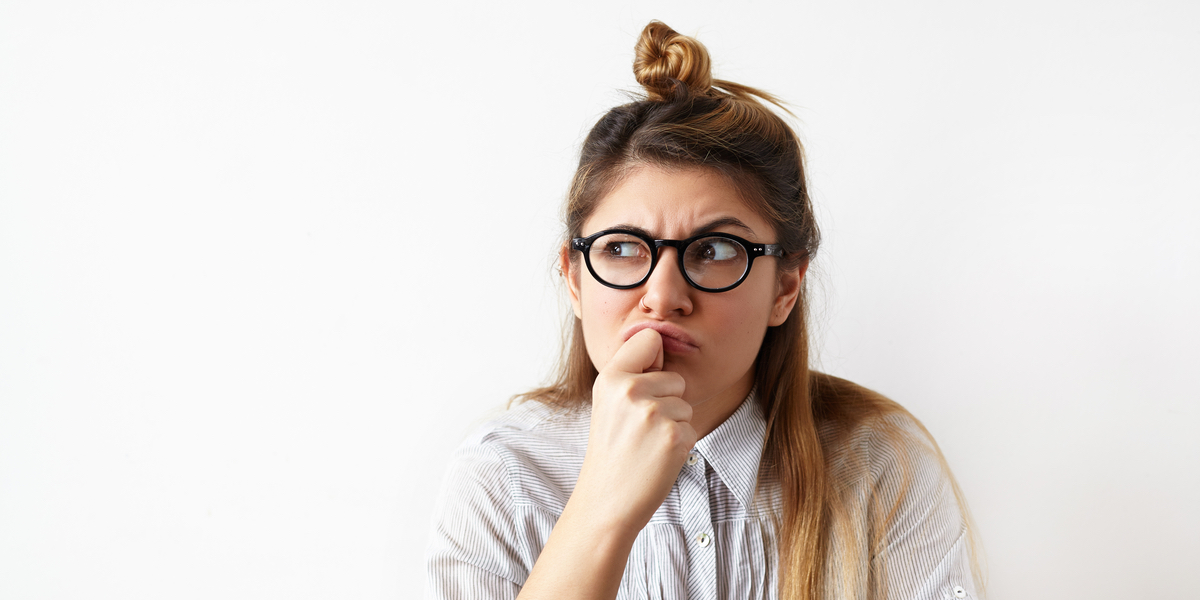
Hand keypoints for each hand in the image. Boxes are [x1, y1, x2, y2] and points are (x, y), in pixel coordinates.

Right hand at [572, 328, 695, 534]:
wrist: (606, 501)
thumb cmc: (611, 451)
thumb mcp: (608, 403)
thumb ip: (631, 373)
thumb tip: (663, 342)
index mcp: (610, 377)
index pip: (650, 338)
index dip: (654, 360)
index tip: (644, 382)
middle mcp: (630, 390)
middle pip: (675, 378)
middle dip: (666, 401)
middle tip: (639, 429)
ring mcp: (653, 413)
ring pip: (685, 404)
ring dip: (673, 424)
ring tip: (646, 444)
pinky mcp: (674, 435)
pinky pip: (691, 427)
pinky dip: (680, 444)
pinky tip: (656, 458)